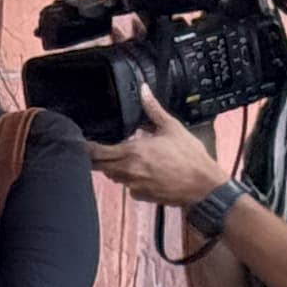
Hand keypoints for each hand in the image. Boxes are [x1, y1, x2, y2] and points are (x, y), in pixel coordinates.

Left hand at [85, 91, 227, 209]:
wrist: (203, 186)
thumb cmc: (190, 158)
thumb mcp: (172, 128)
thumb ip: (153, 109)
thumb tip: (144, 91)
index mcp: (131, 152)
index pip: (95, 152)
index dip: (86, 147)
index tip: (83, 141)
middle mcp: (127, 171)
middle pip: (98, 165)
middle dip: (98, 156)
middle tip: (103, 147)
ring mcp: (131, 185)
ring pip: (112, 175)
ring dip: (114, 165)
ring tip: (130, 155)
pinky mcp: (139, 195)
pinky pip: (126, 185)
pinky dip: (129, 176)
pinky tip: (143, 169)